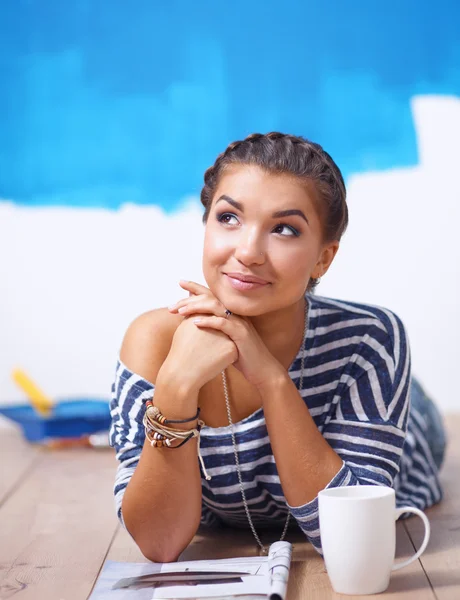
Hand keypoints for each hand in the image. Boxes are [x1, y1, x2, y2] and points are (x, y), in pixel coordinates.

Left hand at [169, 280, 284, 388]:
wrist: (262, 371)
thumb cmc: (242, 356)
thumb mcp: (225, 339)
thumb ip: (214, 327)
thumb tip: (197, 319)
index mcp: (231, 313)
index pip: (212, 294)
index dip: (196, 287)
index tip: (180, 282)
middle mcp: (236, 314)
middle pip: (211, 297)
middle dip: (190, 298)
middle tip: (172, 305)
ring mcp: (239, 322)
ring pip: (216, 307)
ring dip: (196, 307)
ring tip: (180, 311)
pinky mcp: (241, 334)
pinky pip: (223, 323)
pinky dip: (208, 321)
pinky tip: (194, 322)